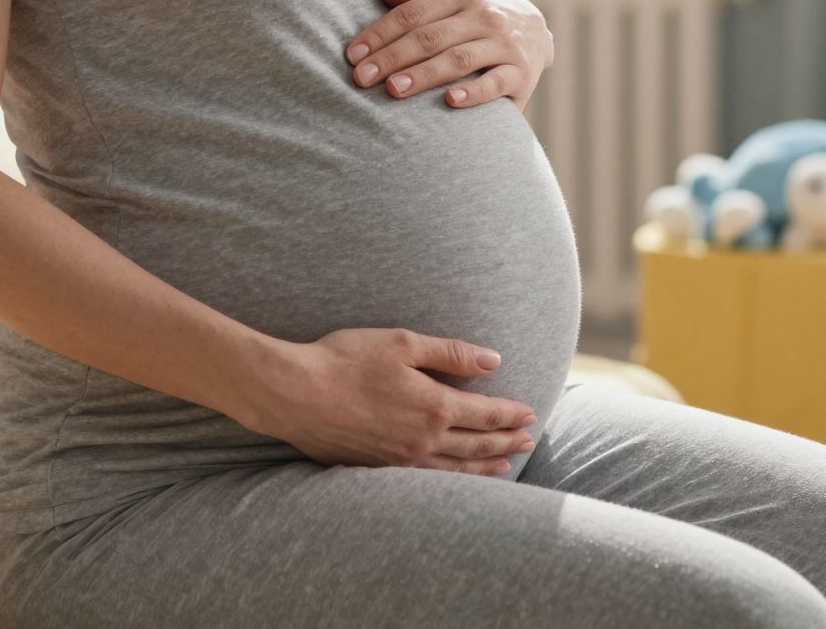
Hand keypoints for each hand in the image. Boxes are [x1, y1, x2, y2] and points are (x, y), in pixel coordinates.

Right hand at [235, 328, 539, 474]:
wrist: (295, 394)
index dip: (510, 414)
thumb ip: (451, 353)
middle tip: (527, 440)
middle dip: (505, 441)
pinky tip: (456, 478)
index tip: (530, 413)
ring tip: (505, 464)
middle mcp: (423, 440)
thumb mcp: (402, 344)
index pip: (485, 413)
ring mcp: (400, 460)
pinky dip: (453, 481)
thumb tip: (493, 359)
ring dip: (485, 466)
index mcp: (433, 406)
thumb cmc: (346, 361)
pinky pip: (428, 481)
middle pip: (476, 444)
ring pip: (455, 469)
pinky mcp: (378, 469)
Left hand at [348, 0, 555, 112]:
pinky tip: (449, 101)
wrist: (538, 30)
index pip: (413, 13)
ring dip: (424, 74)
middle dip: (392, 57)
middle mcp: (483, 15)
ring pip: (458, 58)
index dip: (380, 33)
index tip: (353, 55)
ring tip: (393, 89)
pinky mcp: (521, 72)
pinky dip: (473, 91)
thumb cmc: (480, 11)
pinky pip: (495, 83)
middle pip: (430, 37)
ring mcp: (503, 43)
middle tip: (361, 78)